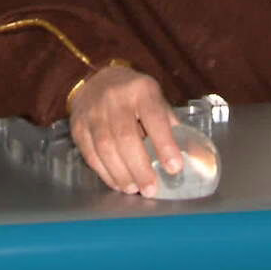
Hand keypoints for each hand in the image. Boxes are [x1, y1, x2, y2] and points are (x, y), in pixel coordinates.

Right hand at [68, 64, 181, 196]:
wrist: (97, 80)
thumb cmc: (134, 96)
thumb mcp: (156, 100)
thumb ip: (170, 125)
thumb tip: (193, 156)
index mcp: (141, 90)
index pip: (154, 117)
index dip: (164, 144)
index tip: (174, 167)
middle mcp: (115, 98)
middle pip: (125, 137)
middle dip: (139, 167)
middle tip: (151, 189)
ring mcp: (93, 112)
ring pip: (105, 148)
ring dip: (121, 174)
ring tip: (134, 189)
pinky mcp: (78, 126)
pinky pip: (90, 154)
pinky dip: (105, 173)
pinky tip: (117, 183)